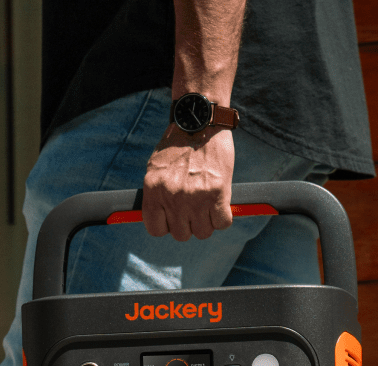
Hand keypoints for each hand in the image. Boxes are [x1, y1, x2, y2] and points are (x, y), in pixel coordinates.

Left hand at [142, 124, 233, 240]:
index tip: (174, 218)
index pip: (156, 230)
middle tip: (194, 208)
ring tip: (207, 204)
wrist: (200, 120)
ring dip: (207, 222)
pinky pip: (222, 223)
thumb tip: (159, 219)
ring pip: (203, 232)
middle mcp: (172, 196)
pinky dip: (223, 217)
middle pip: (181, 234)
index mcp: (154, 190)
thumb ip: (156, 193)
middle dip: (189, 224)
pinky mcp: (217, 193)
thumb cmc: (178, 144)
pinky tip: (221, 204)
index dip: (167, 226)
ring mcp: (195, 196)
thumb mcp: (157, 168)